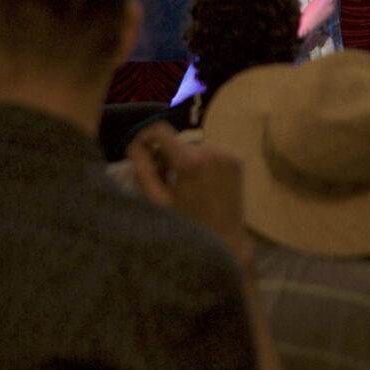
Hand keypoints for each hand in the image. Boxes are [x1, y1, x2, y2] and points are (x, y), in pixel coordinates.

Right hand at [127, 122, 252, 265]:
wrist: (225, 238)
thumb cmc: (187, 225)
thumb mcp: (158, 201)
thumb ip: (142, 171)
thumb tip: (134, 147)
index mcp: (190, 161)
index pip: (160, 130)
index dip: (145, 137)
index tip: (139, 151)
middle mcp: (210, 151)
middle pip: (176, 142)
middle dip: (165, 158)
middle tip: (163, 182)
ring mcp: (226, 154)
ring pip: (192, 148)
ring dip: (183, 161)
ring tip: (182, 187)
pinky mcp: (235, 160)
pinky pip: (209, 153)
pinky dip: (200, 164)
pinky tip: (200, 186)